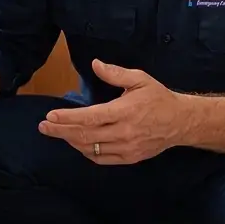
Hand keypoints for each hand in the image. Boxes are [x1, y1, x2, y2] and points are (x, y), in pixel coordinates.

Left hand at [37, 59, 188, 164]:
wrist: (181, 122)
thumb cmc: (158, 98)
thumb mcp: (139, 79)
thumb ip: (115, 73)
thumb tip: (94, 64)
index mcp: (124, 112)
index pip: (89, 117)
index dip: (67, 118)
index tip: (50, 116)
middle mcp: (124, 133)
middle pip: (84, 135)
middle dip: (60, 131)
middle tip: (43, 127)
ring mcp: (126, 148)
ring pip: (90, 149)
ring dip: (71, 141)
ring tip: (58, 132)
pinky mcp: (129, 158)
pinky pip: (101, 159)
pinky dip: (86, 152)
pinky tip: (77, 143)